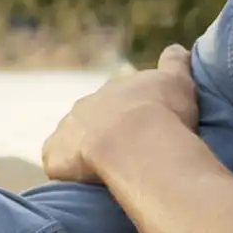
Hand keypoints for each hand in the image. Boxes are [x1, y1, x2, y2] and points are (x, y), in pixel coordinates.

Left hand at [41, 44, 199, 183]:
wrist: (137, 140)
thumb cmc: (163, 112)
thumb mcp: (177, 81)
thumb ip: (175, 63)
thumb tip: (175, 48)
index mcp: (114, 90)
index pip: (118, 100)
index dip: (129, 115)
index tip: (142, 129)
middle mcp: (85, 106)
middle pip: (91, 119)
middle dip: (104, 133)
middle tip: (126, 154)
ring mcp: (66, 130)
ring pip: (71, 140)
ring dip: (83, 153)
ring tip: (106, 171)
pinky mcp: (54, 157)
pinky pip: (57, 164)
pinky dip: (67, 171)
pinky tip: (83, 183)